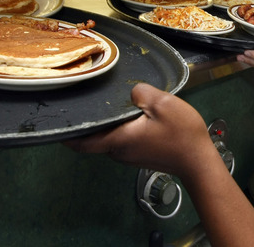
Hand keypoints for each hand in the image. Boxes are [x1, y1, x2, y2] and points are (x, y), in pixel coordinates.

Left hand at [64, 83, 213, 179]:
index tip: (54, 122)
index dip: (65, 134)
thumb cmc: (181, 135)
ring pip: (109, 137)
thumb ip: (141, 92)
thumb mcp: (162, 103)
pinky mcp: (140, 155)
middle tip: (83, 100)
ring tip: (109, 103)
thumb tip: (131, 93)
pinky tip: (131, 113)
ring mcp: (129, 156)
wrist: (199, 162)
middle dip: (88, 121)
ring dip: (107, 123)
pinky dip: (120, 127)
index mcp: (118, 140)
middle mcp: (118, 151)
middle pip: (94, 137)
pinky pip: (122, 139)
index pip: (81, 142)